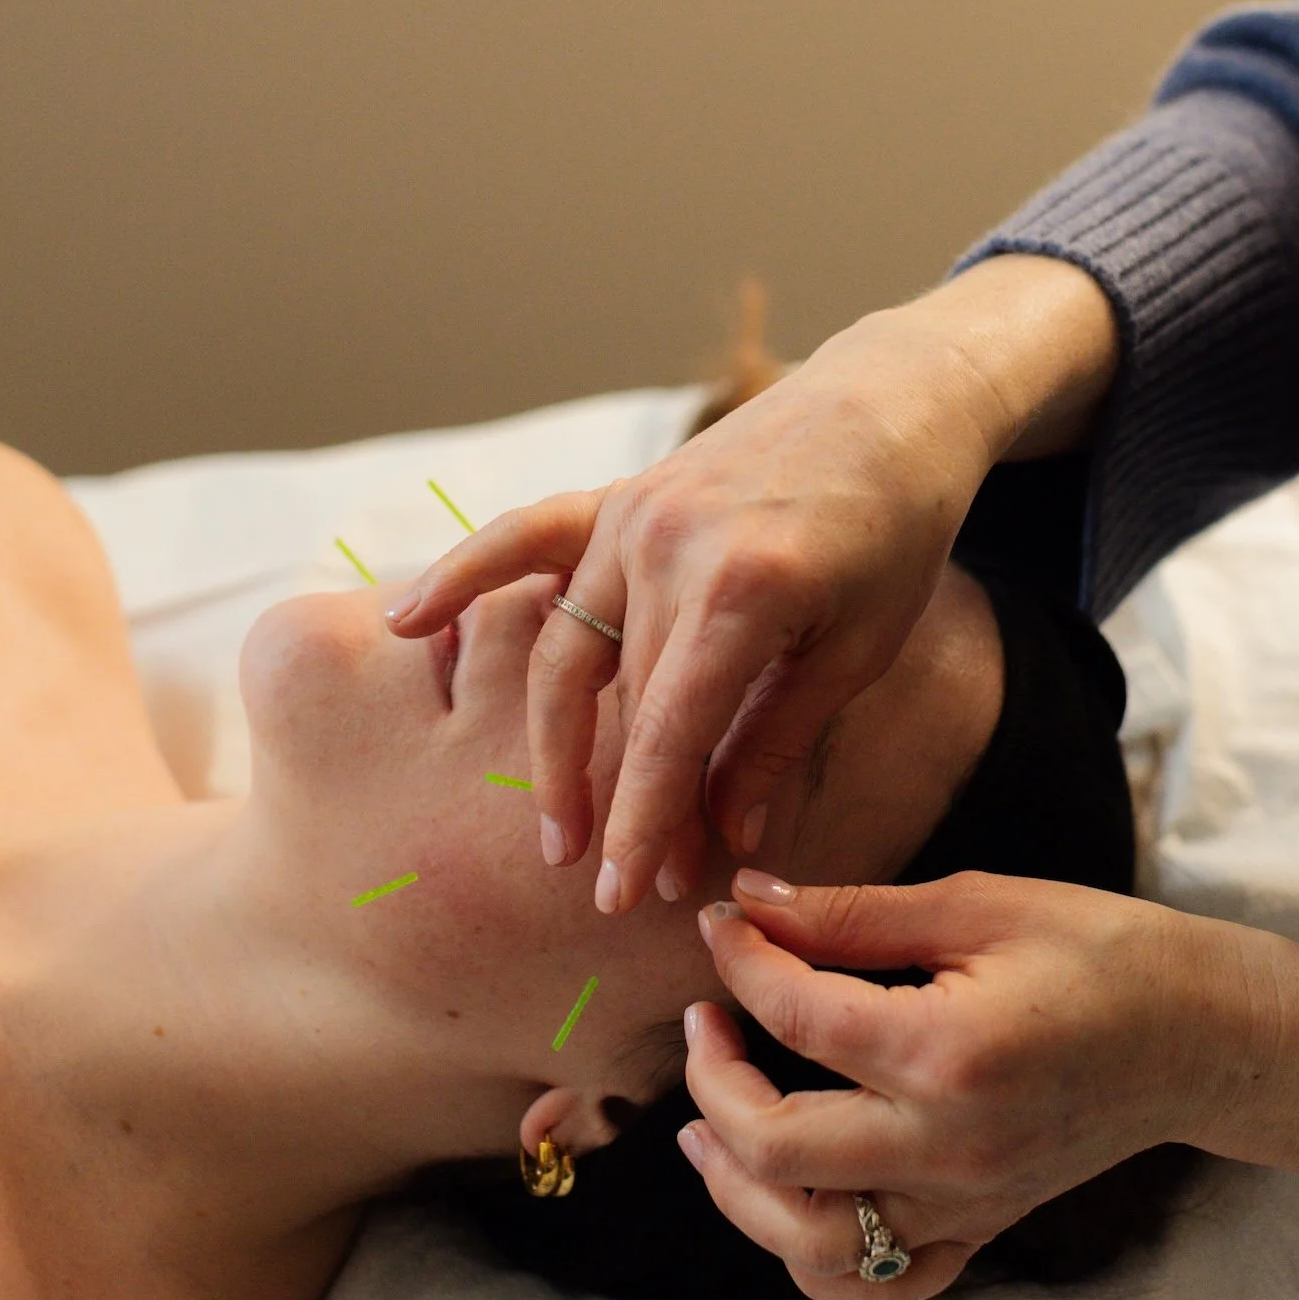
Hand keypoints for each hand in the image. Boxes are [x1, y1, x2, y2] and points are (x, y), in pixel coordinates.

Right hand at [388, 259, 1119, 911]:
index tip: (627, 895)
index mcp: (743, 589)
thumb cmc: (895, 531)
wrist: (890, 404)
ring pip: (564, 649)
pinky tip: (403, 622)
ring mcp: (635, 514)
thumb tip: (727, 835)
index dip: (645, 822)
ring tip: (552, 831)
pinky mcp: (619, 496)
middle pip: (618, 706)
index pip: (671, 734)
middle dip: (617, 805)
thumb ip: (777, 740)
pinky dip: (462, 577)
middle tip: (612, 890)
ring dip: (553, 746)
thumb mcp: (858, 648)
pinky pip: (525, 539)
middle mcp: (672, 546)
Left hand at [679, 869, 1298, 1299]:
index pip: (795, 1015)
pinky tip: (782, 1193)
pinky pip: (875, 1287)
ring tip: (707, 1120)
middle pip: (773, 1150)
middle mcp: (948, 1147)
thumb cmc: (1098, 953)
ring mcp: (964, 1205)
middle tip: (703, 1022)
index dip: (739, 960)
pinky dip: (808, 1257)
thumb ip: (850, 912)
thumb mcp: (976, 904)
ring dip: (734, 1184)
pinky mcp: (977, 1230)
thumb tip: (748, 901)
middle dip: (709, 1080)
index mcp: (947, 1052)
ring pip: (806, 1243)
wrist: (1198, 1035)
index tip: (722, 925)